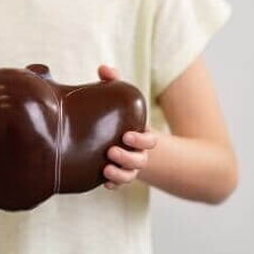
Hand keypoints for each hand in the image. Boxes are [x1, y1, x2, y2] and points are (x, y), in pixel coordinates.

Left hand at [97, 64, 158, 190]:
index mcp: (141, 136)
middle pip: (140, 161)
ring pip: (129, 176)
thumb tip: (104, 69)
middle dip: (127, 157)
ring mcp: (128, 166)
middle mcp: (138, 153)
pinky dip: (113, 184)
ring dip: (120, 174)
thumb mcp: (120, 99)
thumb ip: (113, 82)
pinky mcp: (117, 175)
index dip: (141, 140)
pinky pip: (118, 185)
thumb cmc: (120, 116)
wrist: (121, 138)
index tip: (127, 135)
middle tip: (111, 151)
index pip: (149, 142)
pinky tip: (104, 183)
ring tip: (106, 169)